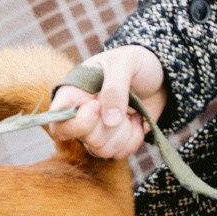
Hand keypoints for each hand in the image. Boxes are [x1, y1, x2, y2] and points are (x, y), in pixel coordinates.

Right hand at [47, 44, 167, 162]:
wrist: (158, 74)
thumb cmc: (136, 62)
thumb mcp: (126, 62)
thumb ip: (115, 87)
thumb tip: (110, 122)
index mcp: (74, 92)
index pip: (58, 120)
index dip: (77, 122)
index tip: (97, 106)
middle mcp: (81, 114)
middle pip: (85, 138)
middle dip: (110, 125)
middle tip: (124, 101)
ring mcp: (97, 130)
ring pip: (102, 150)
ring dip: (124, 132)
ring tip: (132, 110)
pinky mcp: (114, 140)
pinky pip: (120, 153)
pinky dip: (134, 138)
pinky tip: (137, 119)